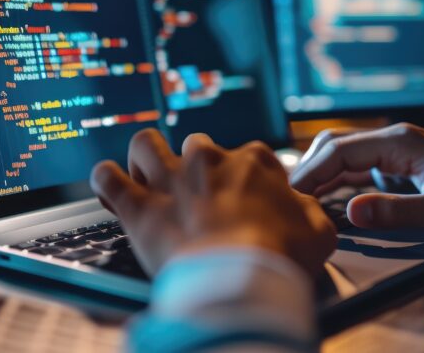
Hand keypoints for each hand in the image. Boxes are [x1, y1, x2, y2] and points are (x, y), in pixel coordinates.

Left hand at [91, 129, 337, 276]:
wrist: (239, 278)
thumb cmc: (281, 256)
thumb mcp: (318, 231)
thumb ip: (308, 211)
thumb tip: (302, 209)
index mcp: (253, 162)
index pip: (248, 156)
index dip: (246, 178)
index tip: (246, 201)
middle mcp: (209, 160)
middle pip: (195, 146)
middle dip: (194, 166)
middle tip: (197, 194)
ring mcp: (170, 179)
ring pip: (145, 145)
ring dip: (144, 158)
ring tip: (145, 176)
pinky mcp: (138, 206)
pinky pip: (107, 178)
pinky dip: (105, 180)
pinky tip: (108, 187)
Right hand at [291, 123, 423, 234]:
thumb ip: (398, 212)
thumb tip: (350, 212)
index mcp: (399, 142)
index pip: (339, 151)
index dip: (309, 173)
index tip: (288, 196)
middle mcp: (393, 138)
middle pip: (334, 144)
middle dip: (307, 168)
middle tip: (285, 199)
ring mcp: (397, 149)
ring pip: (344, 152)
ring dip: (320, 173)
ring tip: (298, 200)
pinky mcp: (402, 163)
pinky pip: (359, 165)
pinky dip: (338, 179)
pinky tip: (327, 200)